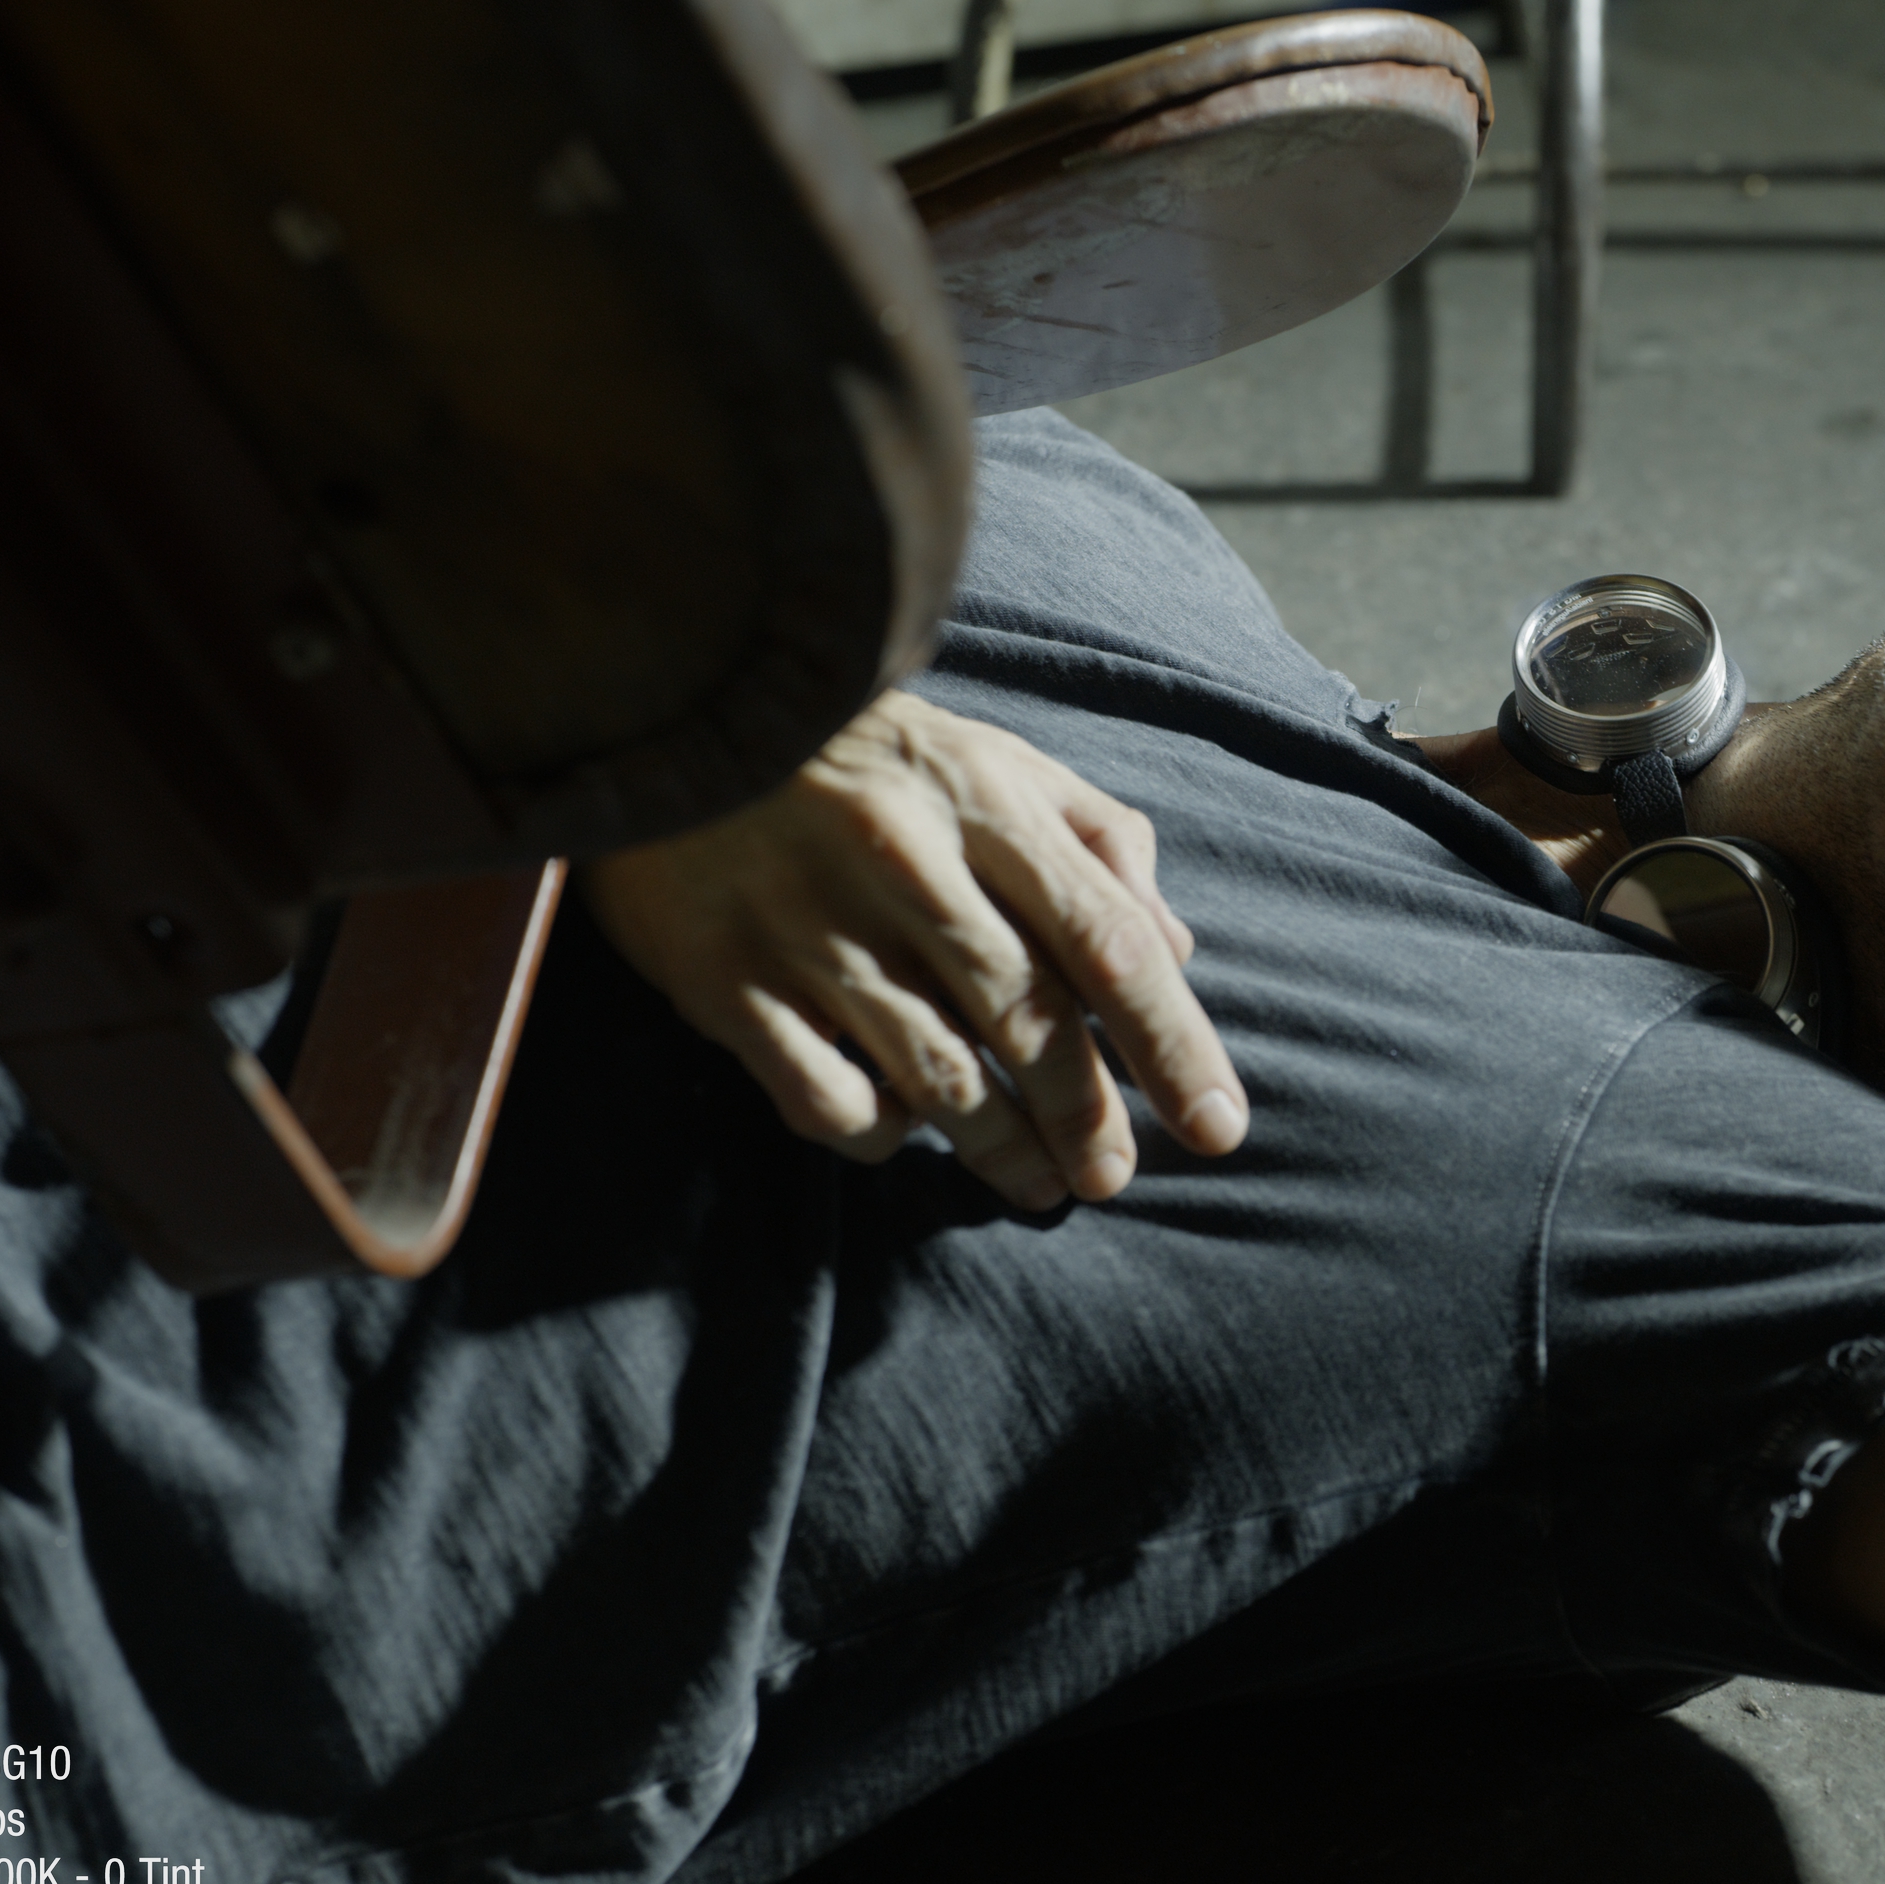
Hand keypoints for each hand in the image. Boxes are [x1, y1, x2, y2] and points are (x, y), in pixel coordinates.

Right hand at [583, 691, 1248, 1207]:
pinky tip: (906, 1132)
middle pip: (1029, 1022)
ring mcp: (808, 925)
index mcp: (983, 799)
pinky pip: (826, 1096)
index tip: (1217, 1127)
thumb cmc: (862, 746)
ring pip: (936, 1076)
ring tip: (1040, 1187)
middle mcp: (904, 862)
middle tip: (1113, 1176)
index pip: (1109, 942)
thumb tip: (1174, 950)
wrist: (667, 695)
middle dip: (1087, 1117)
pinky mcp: (725, 979)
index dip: (1173, 1046)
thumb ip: (1093, 839)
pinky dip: (880, 1133)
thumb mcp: (991, 757)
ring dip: (1001, 1149)